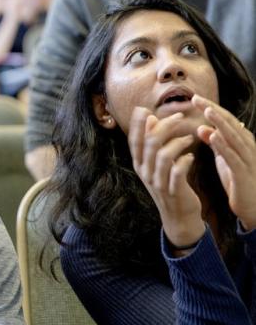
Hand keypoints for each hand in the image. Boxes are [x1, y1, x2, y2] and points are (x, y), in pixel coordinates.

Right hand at [128, 106, 204, 246]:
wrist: (178, 216)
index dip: (137, 124)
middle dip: (165, 126)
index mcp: (139, 164)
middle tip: (179, 117)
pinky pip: (177, 172)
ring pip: (164, 156)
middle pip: (151, 143)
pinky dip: (185, 161)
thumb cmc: (169, 184)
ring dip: (178, 142)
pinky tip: (191, 157)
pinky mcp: (172, 191)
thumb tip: (149, 117)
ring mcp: (157, 182)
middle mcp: (145, 172)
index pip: (134, 140)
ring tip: (190, 138)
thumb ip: (152, 142)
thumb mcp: (157, 163)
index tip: (144, 109)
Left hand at [193, 95, 255, 229]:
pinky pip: (233, 156)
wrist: (253, 206)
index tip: (194, 98)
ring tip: (207, 110)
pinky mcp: (243, 172)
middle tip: (196, 98)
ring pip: (233, 136)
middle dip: (213, 109)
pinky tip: (212, 136)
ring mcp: (247, 158)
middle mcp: (246, 146)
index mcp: (241, 141)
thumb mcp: (224, 159)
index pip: (225, 120)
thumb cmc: (237, 180)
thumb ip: (215, 144)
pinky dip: (223, 145)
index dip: (211, 108)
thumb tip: (201, 128)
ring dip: (220, 122)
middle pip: (229, 123)